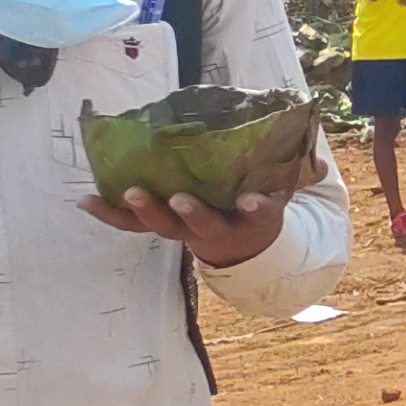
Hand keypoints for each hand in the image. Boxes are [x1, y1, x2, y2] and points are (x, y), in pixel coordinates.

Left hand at [81, 185, 290, 269]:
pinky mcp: (160, 225)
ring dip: (146, 210)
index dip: (256, 209)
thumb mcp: (284, 192)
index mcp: (253, 221)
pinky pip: (131, 224)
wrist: (239, 244)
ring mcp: (185, 230)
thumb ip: (298, 175)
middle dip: (192, 214)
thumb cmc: (259, 205)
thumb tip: (320, 161)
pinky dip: (108, 214)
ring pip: (164, 226)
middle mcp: (218, 230)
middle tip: (180, 199)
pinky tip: (85, 199)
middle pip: (203, 226)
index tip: (252, 202)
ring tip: (130, 193)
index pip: (260, 214)